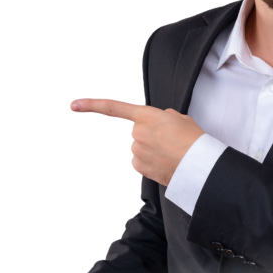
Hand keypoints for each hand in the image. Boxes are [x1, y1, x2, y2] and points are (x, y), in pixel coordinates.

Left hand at [69, 98, 204, 186]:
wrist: (199, 165)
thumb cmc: (193, 140)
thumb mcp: (179, 118)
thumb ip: (162, 116)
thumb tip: (157, 121)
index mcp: (146, 116)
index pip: (113, 108)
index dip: (91, 105)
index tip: (74, 105)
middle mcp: (136, 133)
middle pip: (137, 132)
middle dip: (150, 135)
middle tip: (171, 141)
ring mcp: (136, 151)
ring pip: (140, 148)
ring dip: (152, 150)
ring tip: (171, 153)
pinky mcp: (138, 167)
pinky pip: (141, 162)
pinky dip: (151, 162)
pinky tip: (165, 162)